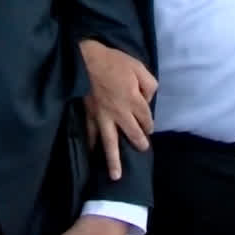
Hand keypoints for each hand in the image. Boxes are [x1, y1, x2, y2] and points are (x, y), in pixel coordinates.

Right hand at [80, 41, 155, 176]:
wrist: (85, 59)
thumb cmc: (113, 61)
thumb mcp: (138, 66)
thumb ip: (149, 84)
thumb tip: (148, 98)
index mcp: (134, 100)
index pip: (146, 119)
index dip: (149, 124)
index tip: (149, 127)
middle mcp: (120, 112)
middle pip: (132, 133)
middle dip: (139, 142)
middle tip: (142, 148)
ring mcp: (103, 116)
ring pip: (110, 141)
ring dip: (114, 159)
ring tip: (116, 176)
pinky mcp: (89, 114)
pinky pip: (90, 132)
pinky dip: (91, 144)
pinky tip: (91, 153)